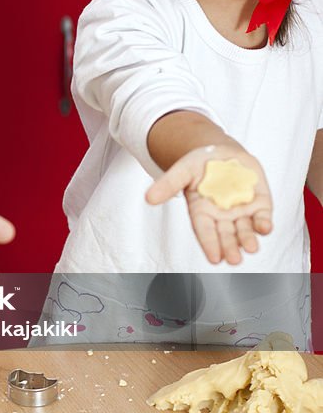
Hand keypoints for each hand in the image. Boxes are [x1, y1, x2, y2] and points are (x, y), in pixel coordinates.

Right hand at [145, 144, 272, 265]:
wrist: (222, 152)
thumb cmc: (199, 164)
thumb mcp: (181, 171)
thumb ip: (168, 185)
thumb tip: (148, 198)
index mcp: (202, 212)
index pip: (205, 232)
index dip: (210, 245)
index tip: (214, 259)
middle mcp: (222, 216)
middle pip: (226, 236)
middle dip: (230, 248)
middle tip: (234, 260)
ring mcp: (241, 210)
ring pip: (245, 230)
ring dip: (248, 239)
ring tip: (251, 248)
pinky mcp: (259, 203)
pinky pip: (262, 216)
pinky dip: (264, 223)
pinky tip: (265, 228)